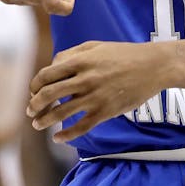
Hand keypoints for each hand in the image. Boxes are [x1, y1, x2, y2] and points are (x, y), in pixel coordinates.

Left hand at [27, 41, 167, 143]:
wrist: (154, 66)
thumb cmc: (123, 54)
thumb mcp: (95, 46)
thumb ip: (71, 54)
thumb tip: (52, 66)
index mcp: (80, 61)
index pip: (46, 75)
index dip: (34, 85)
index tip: (33, 92)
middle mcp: (85, 79)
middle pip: (49, 94)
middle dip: (35, 104)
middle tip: (30, 111)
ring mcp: (95, 96)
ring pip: (61, 112)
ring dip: (45, 120)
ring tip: (38, 125)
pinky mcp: (106, 111)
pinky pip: (81, 127)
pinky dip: (66, 135)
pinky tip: (57, 138)